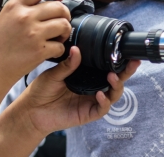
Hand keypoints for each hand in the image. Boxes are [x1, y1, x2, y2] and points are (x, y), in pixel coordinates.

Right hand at [0, 0, 71, 81]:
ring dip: (64, 31)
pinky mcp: (40, 51)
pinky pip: (60, 46)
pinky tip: (51, 51)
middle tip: (61, 22)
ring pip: (64, 25)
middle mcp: (25, 16)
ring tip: (57, 37)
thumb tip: (47, 3)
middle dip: (65, 15)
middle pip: (59, 7)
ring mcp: (34, 34)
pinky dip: (59, 49)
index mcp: (15, 5)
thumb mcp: (5, 17)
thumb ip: (23, 8)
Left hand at [18, 46, 140, 134]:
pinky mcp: (88, 114)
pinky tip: (100, 94)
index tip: (125, 51)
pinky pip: (102, 109)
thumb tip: (77, 49)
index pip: (106, 67)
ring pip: (113, 95)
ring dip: (116, 86)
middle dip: (126, 72)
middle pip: (116, 80)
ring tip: (112, 77)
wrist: (31, 110)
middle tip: (132, 63)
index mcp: (86, 76)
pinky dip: (104, 102)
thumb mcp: (54, 74)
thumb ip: (67, 64)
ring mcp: (91, 101)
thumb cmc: (42, 90)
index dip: (118, 61)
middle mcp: (92, 87)